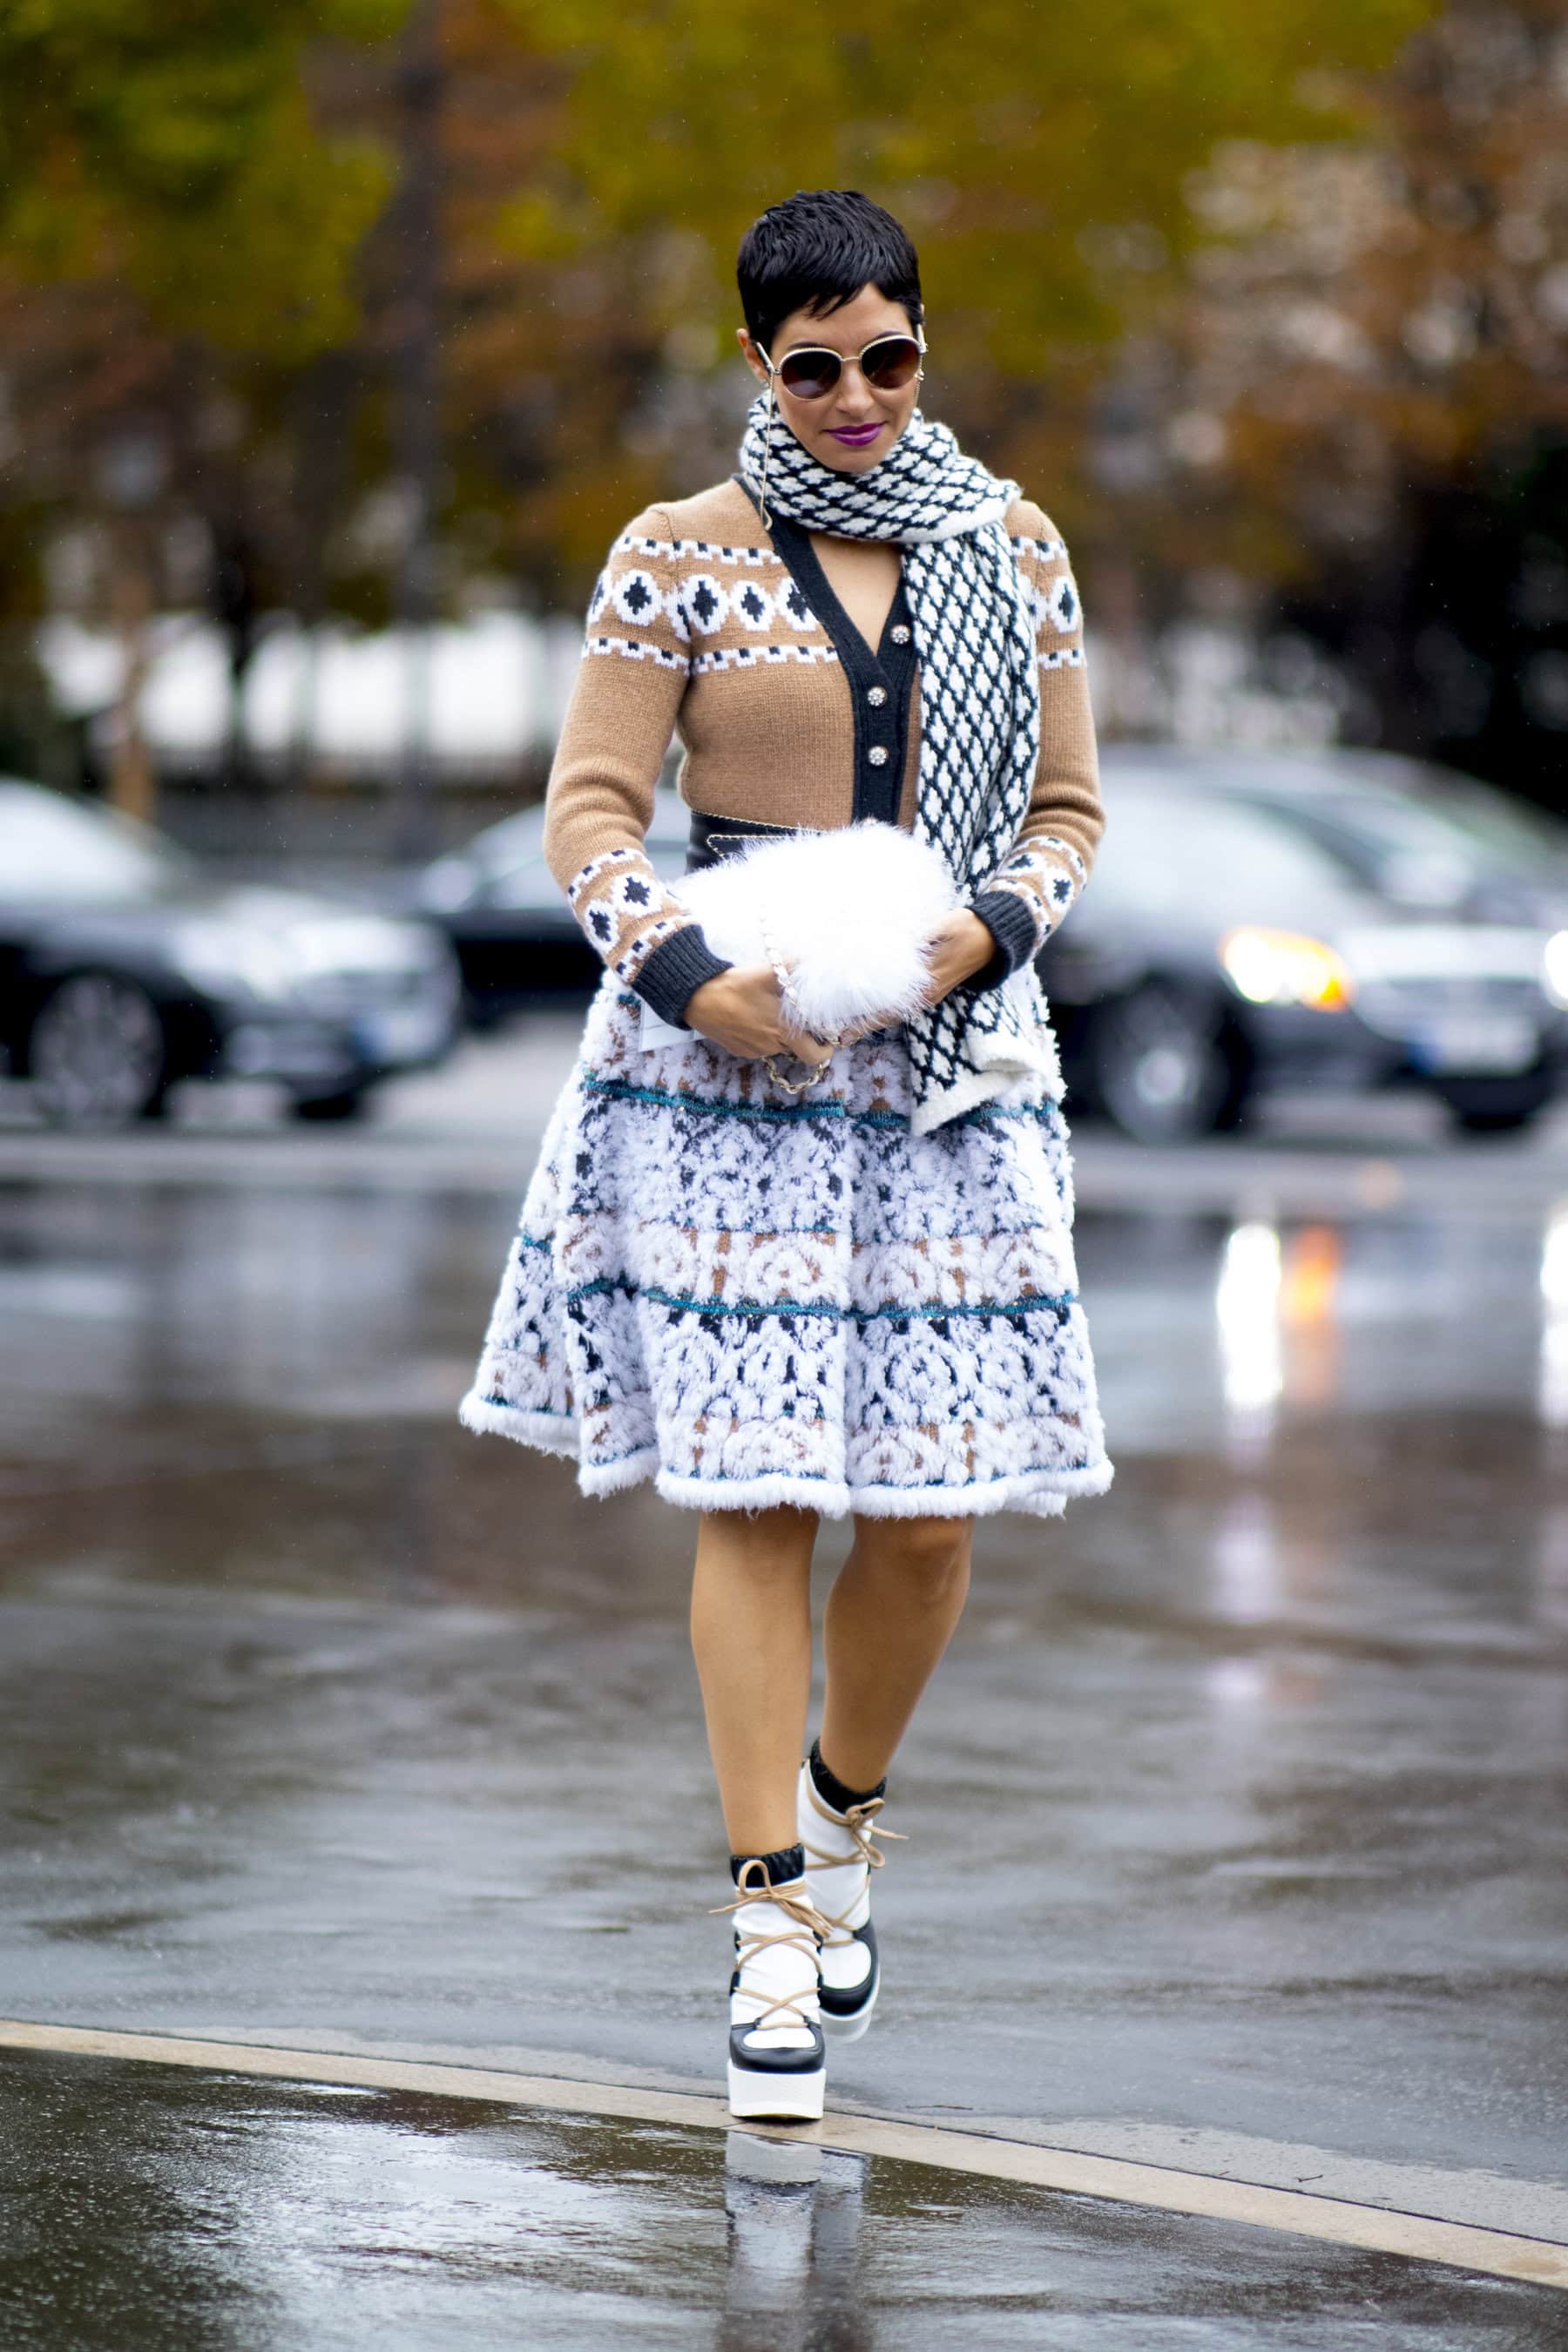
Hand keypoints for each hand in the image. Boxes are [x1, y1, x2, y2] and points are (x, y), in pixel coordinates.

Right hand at [684, 963, 834, 1061]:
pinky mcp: (738, 1051)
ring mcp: (753, 1050)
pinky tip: (751, 1018)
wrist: (697, 998)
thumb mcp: (766, 972)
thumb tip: (811, 958)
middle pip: (795, 1050)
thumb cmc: (735, 986)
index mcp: (783, 1030)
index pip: (813, 1055)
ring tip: (768, 1012)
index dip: (824, 1051)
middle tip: (798, 1023)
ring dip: (778, 1035)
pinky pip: (757, 1047)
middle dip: (801, 1039)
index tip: (828, 1041)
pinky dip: (760, 1036)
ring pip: (775, 1046)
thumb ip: (792, 967)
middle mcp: (771, 1045)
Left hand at [820, 911, 995, 1049]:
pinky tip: (869, 1008)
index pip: (889, 1008)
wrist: (992, 938)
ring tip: (845, 1029)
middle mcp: (926, 996)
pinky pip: (902, 1005)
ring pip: (893, 1013)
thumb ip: (918, 935)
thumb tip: (890, 944)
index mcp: (926, 984)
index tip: (843, 1032)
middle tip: (836, 1038)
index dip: (865, 1020)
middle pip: (887, 1016)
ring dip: (871, 1020)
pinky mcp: (929, 991)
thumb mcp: (942, 925)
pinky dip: (883, 1010)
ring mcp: (928, 995)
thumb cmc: (966, 927)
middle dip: (862, 1026)